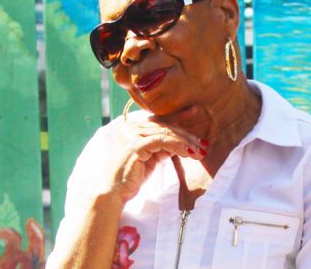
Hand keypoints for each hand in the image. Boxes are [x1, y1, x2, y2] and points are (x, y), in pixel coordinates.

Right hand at [71, 116, 207, 204]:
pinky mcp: (134, 145)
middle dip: (185, 132)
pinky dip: (178, 146)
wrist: (107, 195)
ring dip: (186, 141)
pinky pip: (162, 141)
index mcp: (126, 127)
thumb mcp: (144, 159)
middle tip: (203, 141)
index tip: (194, 114)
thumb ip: (157, 148)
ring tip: (200, 150)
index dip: (177, 117)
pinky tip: (189, 152)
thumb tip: (177, 143)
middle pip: (163, 124)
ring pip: (165, 132)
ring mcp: (129, 134)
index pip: (156, 119)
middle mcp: (126, 126)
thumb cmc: (125, 180)